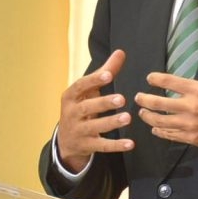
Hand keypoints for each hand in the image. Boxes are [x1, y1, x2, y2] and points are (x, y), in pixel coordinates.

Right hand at [57, 49, 133, 172]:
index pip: (81, 86)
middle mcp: (72, 113)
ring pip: (94, 127)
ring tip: (127, 118)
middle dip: (103, 103)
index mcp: (71, 97)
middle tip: (121, 99)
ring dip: (111, 123)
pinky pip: (102, 145)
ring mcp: (78, 131)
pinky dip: (116, 145)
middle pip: (87, 107)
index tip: (108, 75)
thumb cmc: (81, 107)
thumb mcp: (89, 91)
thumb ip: (105, 72)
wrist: (66, 140)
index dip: (94, 80)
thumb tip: (120, 52)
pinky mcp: (86, 145)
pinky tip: (130, 144)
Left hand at [136, 48, 197, 154]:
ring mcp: (191, 124)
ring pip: (160, 121)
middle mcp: (192, 107)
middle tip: (138, 97)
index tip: (149, 78)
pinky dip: (160, 132)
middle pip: (158, 103)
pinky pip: (170, 135)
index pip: (169, 81)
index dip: (155, 78)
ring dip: (148, 117)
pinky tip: (156, 129)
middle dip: (144, 99)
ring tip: (143, 113)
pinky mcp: (193, 138)